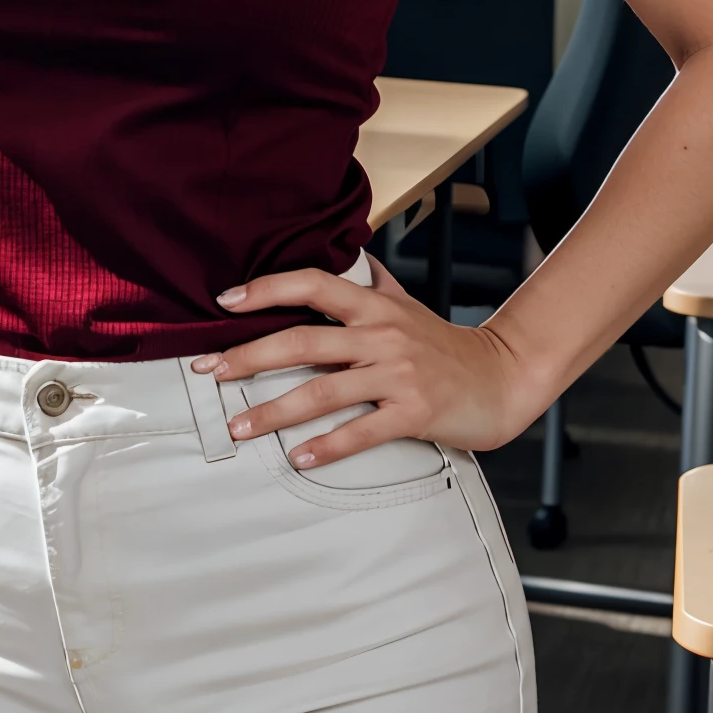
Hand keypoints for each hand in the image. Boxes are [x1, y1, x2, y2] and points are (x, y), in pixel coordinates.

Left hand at [190, 259, 537, 464]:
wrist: (502, 376)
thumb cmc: (445, 344)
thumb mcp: (406, 305)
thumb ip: (372, 282)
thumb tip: (345, 255)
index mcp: (374, 305)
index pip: (312, 284)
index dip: (266, 289)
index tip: (225, 303)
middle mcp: (381, 334)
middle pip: (303, 340)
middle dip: (249, 357)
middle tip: (210, 371)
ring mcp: (397, 374)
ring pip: (323, 390)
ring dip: (273, 410)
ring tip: (238, 425)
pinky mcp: (414, 411)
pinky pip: (361, 431)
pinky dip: (326, 446)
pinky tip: (298, 457)